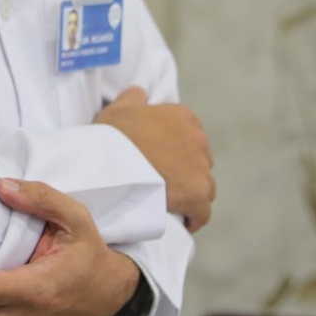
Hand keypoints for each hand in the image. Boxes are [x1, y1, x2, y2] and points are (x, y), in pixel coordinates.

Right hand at [96, 89, 214, 231]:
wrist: (111, 161)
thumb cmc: (111, 136)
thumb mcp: (118, 109)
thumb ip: (133, 99)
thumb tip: (140, 92)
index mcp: (183, 117)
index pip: (192, 138)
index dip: (179, 154)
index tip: (164, 166)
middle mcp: (198, 139)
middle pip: (200, 163)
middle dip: (187, 174)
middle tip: (166, 186)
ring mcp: (200, 167)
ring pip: (204, 187)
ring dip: (192, 196)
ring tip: (173, 207)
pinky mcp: (197, 194)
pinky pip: (202, 212)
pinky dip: (194, 218)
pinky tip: (183, 223)